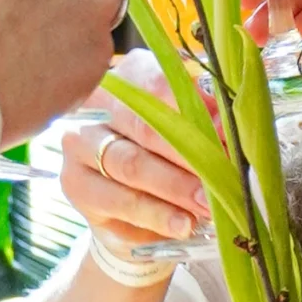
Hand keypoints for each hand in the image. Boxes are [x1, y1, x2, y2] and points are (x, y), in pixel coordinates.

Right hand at [59, 51, 207, 246]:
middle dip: (189, 156)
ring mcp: (81, 143)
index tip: (225, 135)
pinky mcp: (75, 183)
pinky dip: (156, 215)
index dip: (196, 111)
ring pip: (132, 165)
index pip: (160, 86)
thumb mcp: (192, 132)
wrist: (131, 204)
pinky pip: (119, 200)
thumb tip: (225, 127)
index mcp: (132, 76)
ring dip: (175, 188)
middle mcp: (99, 103)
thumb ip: (207, 123)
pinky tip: (182, 225)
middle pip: (146, 127)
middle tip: (224, 178)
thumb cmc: (168, 156)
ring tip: (207, 206)